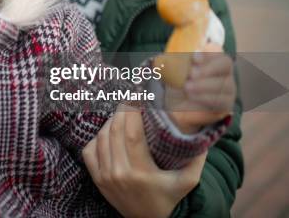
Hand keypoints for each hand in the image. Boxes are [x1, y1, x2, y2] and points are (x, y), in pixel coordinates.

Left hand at [82, 105, 205, 217]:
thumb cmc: (171, 197)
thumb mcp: (188, 179)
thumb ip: (197, 156)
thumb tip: (204, 129)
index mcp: (141, 172)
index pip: (131, 133)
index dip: (132, 111)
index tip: (138, 98)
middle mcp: (120, 173)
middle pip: (114, 131)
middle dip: (121, 111)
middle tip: (130, 99)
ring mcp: (105, 177)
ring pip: (101, 138)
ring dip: (110, 121)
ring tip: (122, 114)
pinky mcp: (97, 179)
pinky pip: (89, 150)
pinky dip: (97, 137)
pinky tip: (109, 132)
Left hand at [166, 44, 235, 133]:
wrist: (176, 105)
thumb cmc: (176, 81)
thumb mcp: (170, 69)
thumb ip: (170, 62)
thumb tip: (161, 60)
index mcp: (211, 56)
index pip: (217, 49)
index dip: (207, 51)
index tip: (194, 56)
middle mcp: (223, 70)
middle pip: (225, 64)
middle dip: (207, 68)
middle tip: (191, 74)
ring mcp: (227, 87)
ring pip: (224, 83)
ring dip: (204, 85)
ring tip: (187, 87)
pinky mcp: (225, 104)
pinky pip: (221, 100)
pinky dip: (206, 98)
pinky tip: (193, 97)